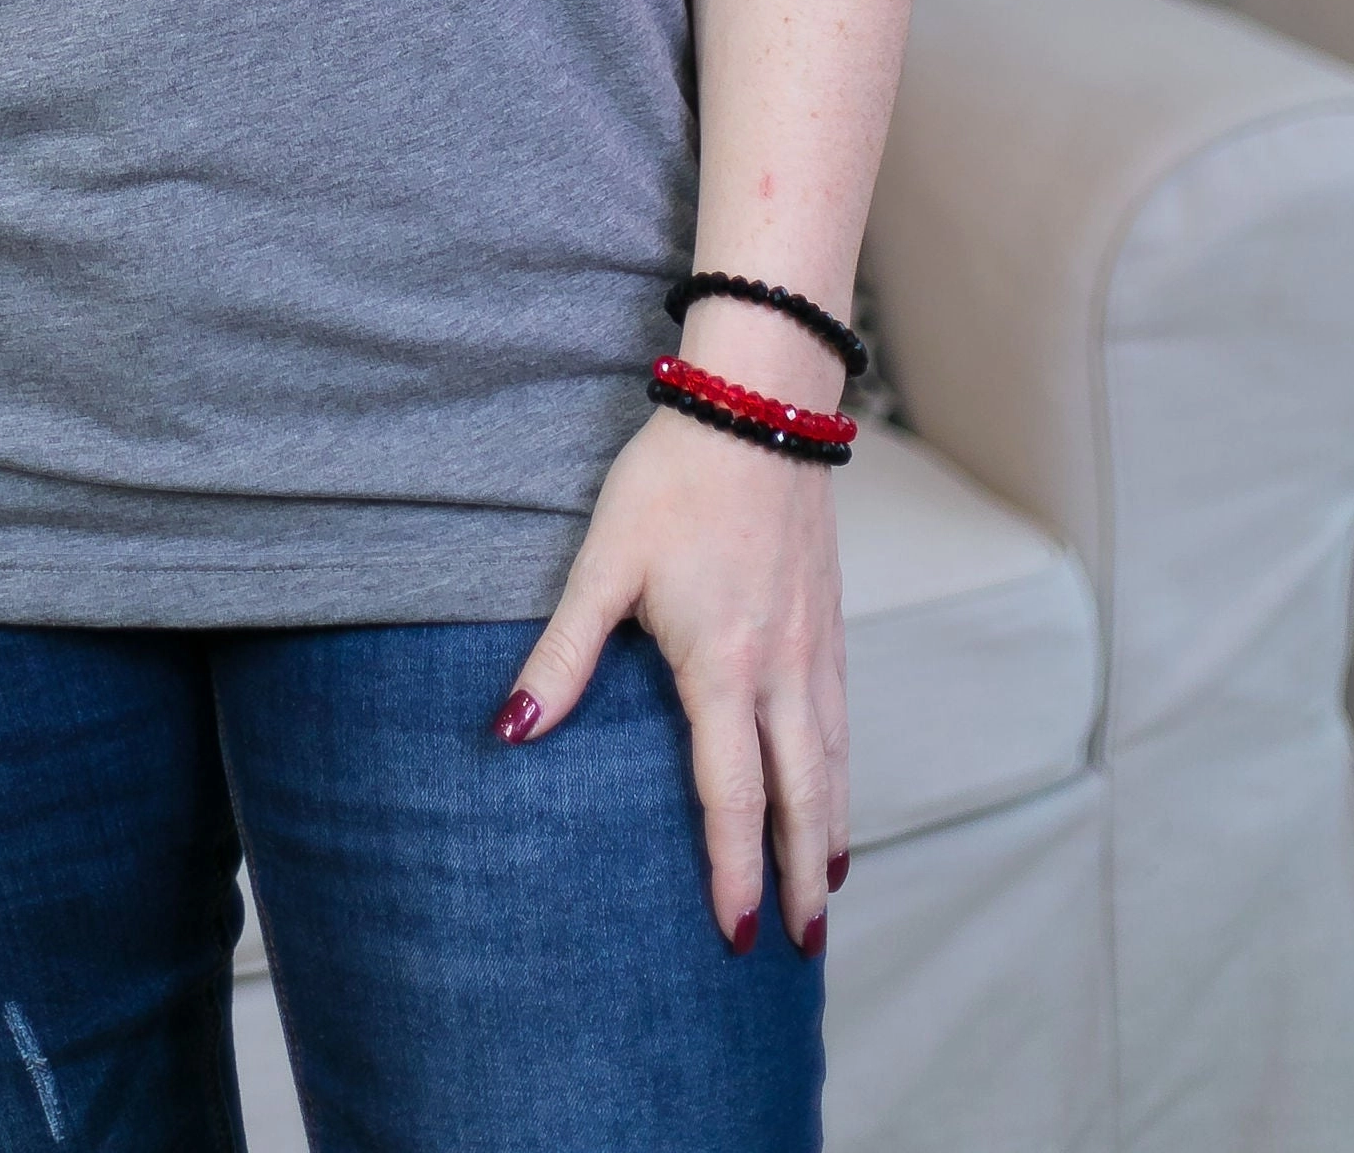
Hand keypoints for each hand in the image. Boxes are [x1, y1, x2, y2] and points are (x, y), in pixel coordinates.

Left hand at [495, 405, 846, 951]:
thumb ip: (562, 654)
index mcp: (726, 667)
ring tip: (828, 890)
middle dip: (802, 877)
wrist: (758, 407)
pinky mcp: (831, 621)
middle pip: (801, 798)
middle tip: (801, 946)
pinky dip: (843, 772)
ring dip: (831, 832)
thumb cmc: (673, 480)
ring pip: (833, 763)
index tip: (737, 931)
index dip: (734, 868)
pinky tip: (836, 789)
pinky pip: (843, 721)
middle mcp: (785, 670)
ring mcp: (817, 647)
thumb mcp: (604, 564)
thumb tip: (510, 731)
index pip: (733, 794)